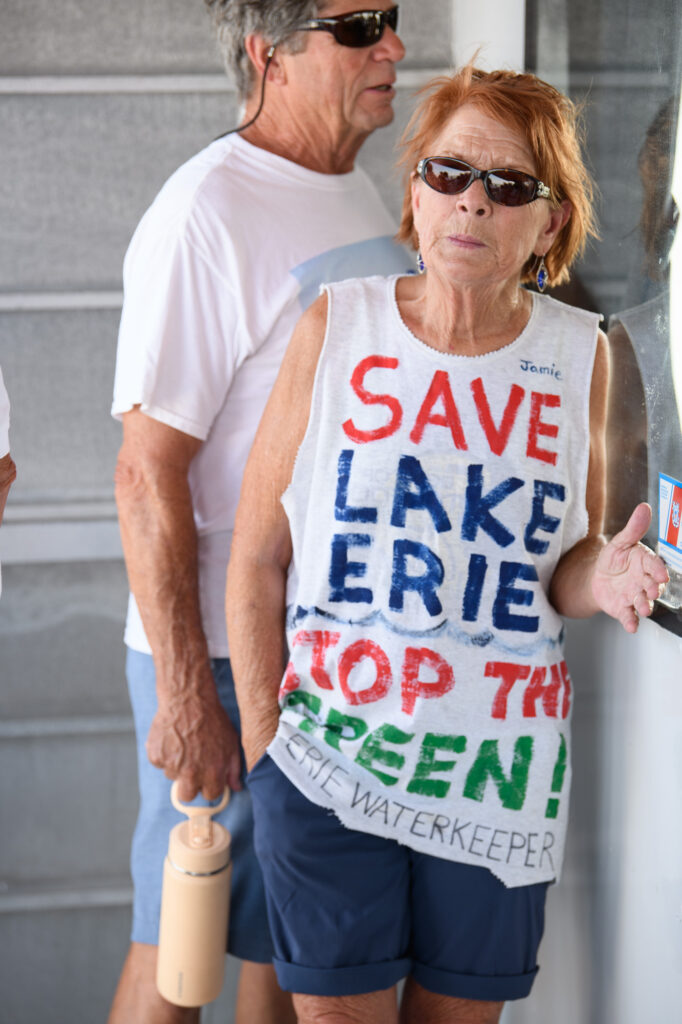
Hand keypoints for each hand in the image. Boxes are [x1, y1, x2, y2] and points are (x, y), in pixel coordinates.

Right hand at [146, 688, 242, 801]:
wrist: (189, 699)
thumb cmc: (212, 719)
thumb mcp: (231, 742)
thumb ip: (234, 768)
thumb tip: (236, 787)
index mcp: (212, 773)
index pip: (210, 795)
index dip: (209, 784)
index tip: (207, 775)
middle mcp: (191, 773)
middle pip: (186, 796)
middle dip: (189, 785)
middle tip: (191, 768)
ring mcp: (172, 765)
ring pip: (172, 775)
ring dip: (176, 765)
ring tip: (184, 743)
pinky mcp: (156, 755)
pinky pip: (159, 762)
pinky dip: (163, 753)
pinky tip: (172, 738)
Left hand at [592, 503, 668, 632]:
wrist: (597, 578)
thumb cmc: (613, 559)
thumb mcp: (620, 542)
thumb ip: (633, 529)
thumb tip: (644, 507)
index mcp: (645, 563)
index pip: (654, 565)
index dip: (658, 569)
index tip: (661, 573)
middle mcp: (644, 581)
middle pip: (652, 586)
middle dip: (652, 589)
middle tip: (651, 591)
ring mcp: (635, 596)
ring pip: (644, 603)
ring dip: (645, 606)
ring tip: (642, 607)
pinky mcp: (625, 609)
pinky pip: (630, 617)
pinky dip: (631, 622)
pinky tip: (631, 626)